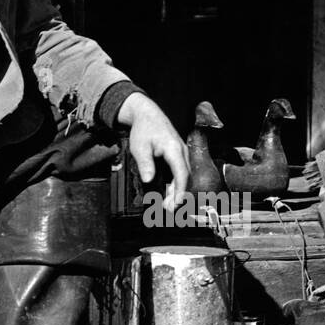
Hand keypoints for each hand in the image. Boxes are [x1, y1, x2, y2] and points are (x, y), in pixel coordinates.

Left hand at [117, 93, 189, 210]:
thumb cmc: (144, 130)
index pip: (181, 174)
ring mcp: (182, 154)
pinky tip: (168, 193)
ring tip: (167, 205)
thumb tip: (148, 180)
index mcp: (174, 149)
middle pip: (185, 178)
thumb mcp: (139, 147)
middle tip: (168, 209)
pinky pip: (181, 173)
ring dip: (177, 191)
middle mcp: (182, 152)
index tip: (176, 204)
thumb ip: (145, 164)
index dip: (180, 191)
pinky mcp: (179, 156)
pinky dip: (176, 184)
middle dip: (178, 195)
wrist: (148, 115)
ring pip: (184, 176)